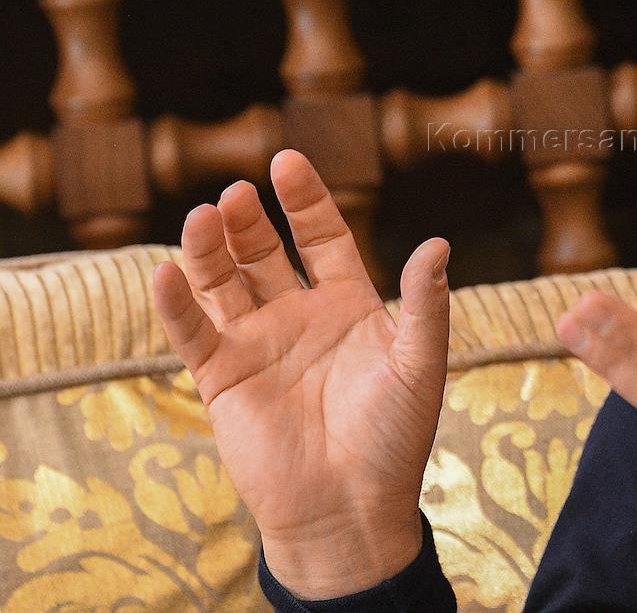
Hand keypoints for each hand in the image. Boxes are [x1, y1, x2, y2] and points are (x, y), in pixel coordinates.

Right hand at [152, 150, 450, 598]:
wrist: (351, 508)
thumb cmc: (395, 437)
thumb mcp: (419, 364)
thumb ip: (425, 304)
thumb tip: (439, 243)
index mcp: (348, 305)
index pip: (321, 236)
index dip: (305, 200)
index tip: (286, 160)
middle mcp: (299, 317)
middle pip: (264, 253)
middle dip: (250, 221)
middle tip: (237, 192)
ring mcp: (258, 344)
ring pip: (224, 282)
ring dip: (209, 249)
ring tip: (203, 215)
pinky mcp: (223, 379)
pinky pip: (193, 332)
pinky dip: (177, 303)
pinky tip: (166, 270)